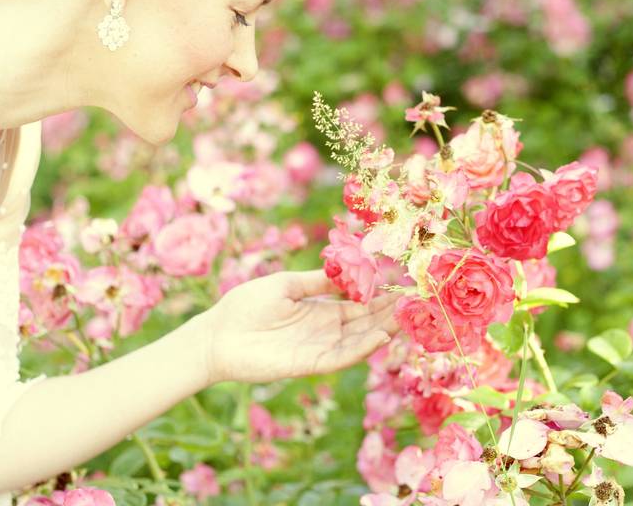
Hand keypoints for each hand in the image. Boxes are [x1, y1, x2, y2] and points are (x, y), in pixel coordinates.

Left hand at [199, 269, 400, 384]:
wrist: (217, 335)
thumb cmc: (245, 305)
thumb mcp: (286, 284)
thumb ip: (318, 280)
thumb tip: (349, 268)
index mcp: (320, 309)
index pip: (358, 305)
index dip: (379, 298)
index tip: (402, 287)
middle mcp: (324, 330)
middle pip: (365, 323)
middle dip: (388, 313)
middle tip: (415, 302)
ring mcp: (318, 348)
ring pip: (359, 341)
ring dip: (382, 330)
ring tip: (405, 317)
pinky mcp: (309, 364)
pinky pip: (341, 357)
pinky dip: (362, 348)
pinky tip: (380, 335)